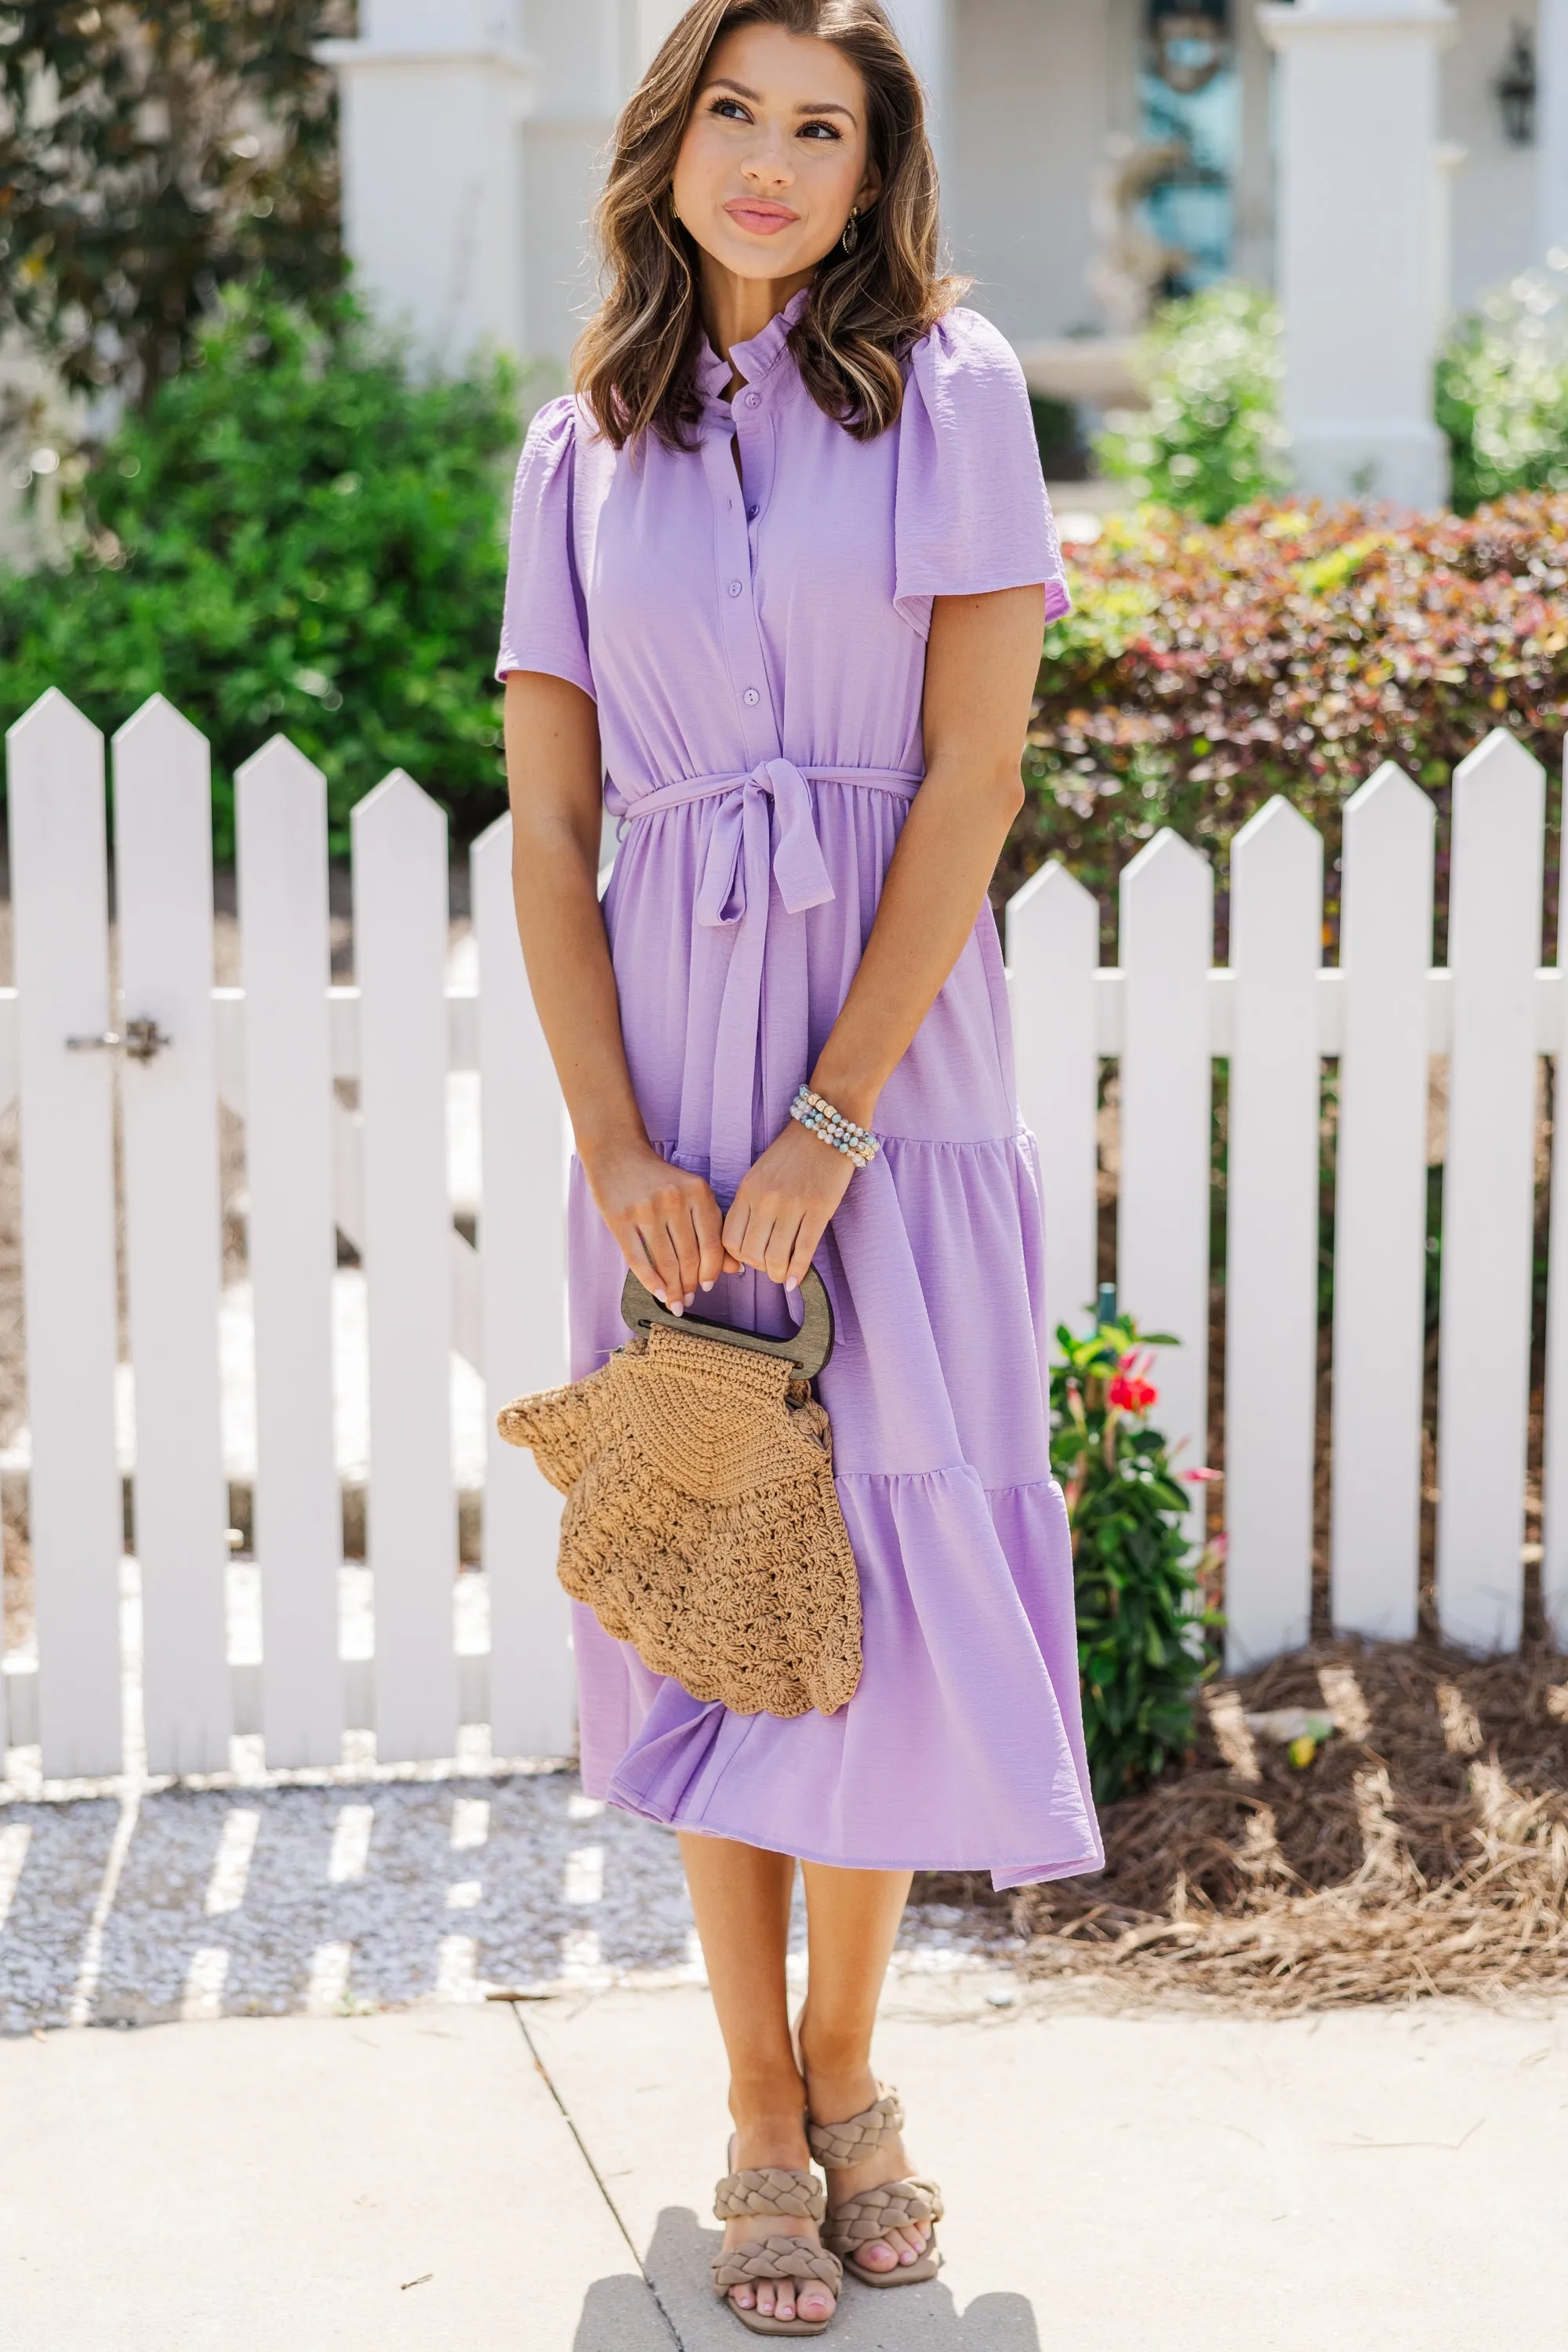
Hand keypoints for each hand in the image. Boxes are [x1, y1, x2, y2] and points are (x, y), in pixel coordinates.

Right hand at [582, 1137, 738, 1312]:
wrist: (617, 1153)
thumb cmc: (659, 1178)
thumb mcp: (692, 1194)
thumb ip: (712, 1228)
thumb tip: (733, 1268)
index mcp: (698, 1192)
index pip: (711, 1244)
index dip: (711, 1272)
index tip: (708, 1287)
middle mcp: (674, 1200)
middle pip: (689, 1256)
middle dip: (691, 1286)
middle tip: (689, 1300)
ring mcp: (646, 1209)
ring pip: (666, 1262)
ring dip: (672, 1289)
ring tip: (675, 1302)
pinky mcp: (620, 1218)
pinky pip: (639, 1259)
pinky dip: (651, 1282)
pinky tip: (658, 1293)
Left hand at [722, 1119, 855, 1290]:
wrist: (825, 1128)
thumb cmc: (792, 1155)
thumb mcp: (759, 1176)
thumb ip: (750, 1206)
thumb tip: (747, 1247)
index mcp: (747, 1190)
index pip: (730, 1239)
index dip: (738, 1258)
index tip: (749, 1260)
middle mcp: (766, 1199)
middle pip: (750, 1253)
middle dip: (758, 1268)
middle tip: (769, 1266)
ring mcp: (793, 1205)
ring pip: (775, 1257)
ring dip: (777, 1273)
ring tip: (782, 1273)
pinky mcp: (819, 1209)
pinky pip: (803, 1251)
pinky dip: (798, 1272)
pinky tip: (796, 1280)